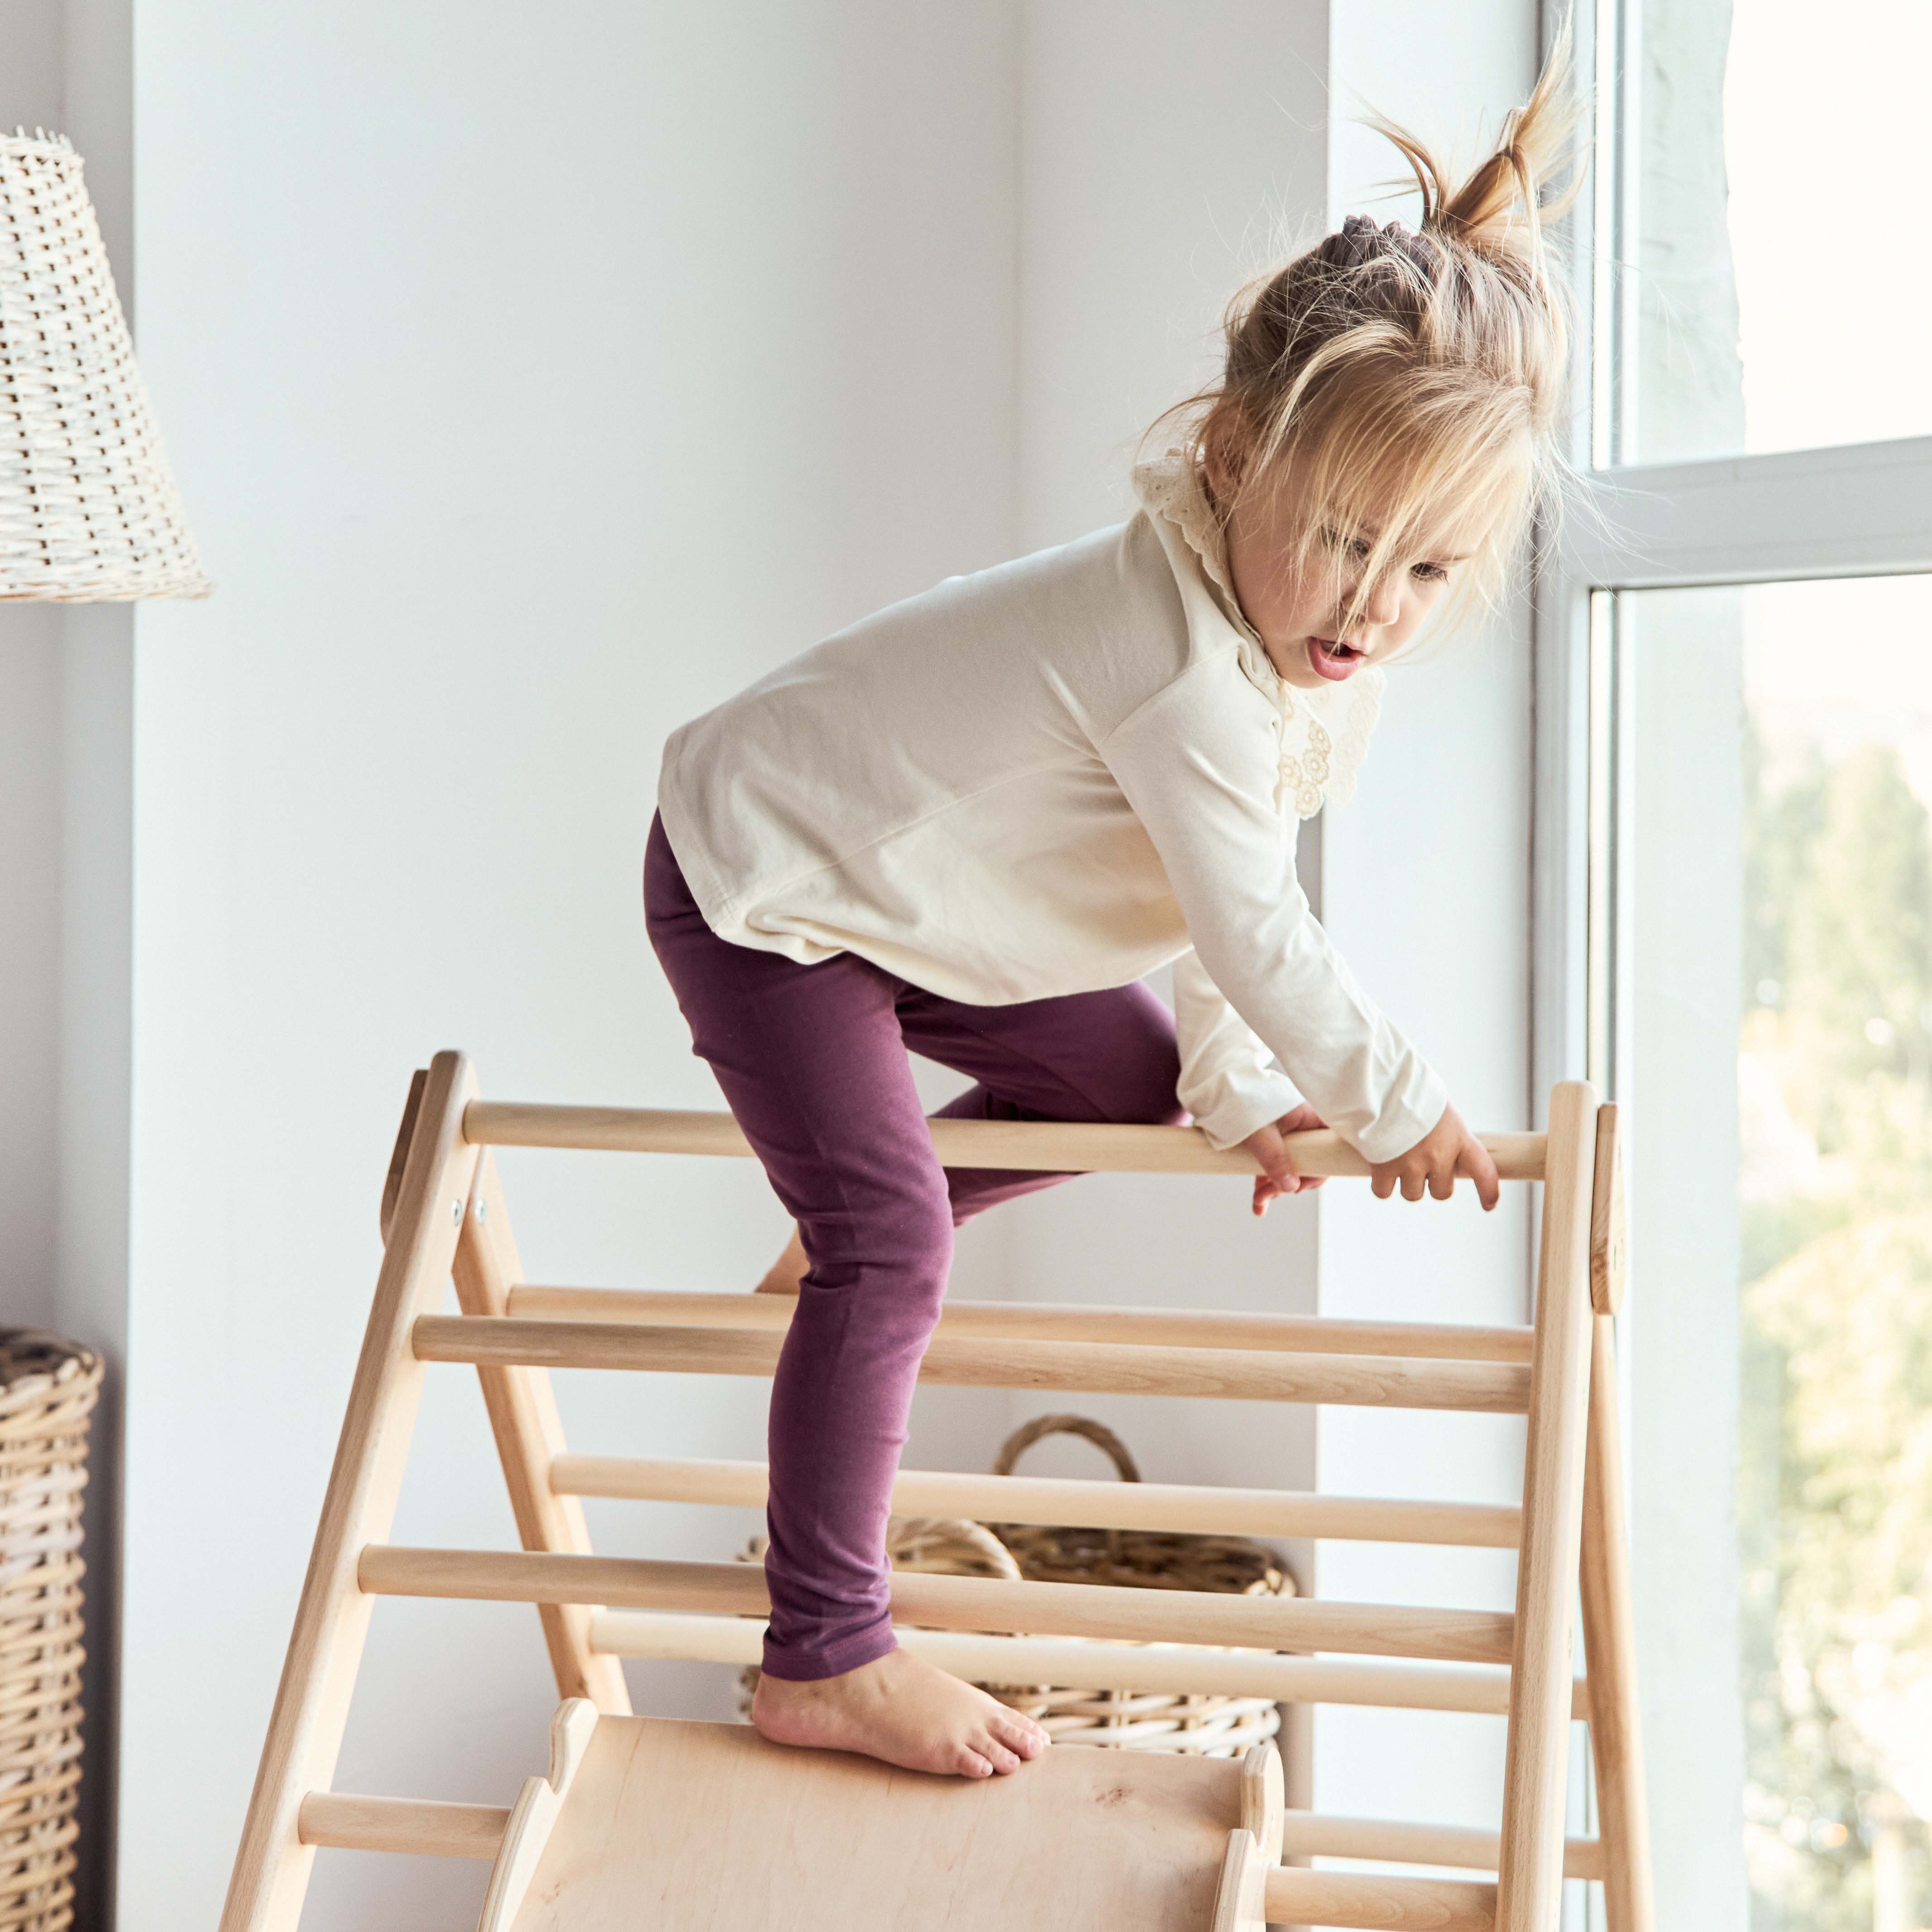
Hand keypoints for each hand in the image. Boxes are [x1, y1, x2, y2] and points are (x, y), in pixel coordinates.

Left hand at [1241, 1104, 1329, 1216]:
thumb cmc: (1241, 1101)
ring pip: (1287, 1167)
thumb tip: (1291, 1187)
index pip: (1326, 1150)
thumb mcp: (1260, 1134)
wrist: (1216, 1088)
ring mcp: (1284, 1135)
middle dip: (1288, 1184)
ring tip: (1259, 1201)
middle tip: (1271, 1195)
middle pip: (1305, 1163)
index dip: (1317, 1173)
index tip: (1299, 1187)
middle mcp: (1300, 1127)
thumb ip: (1276, 1160)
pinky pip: (1272, 1165)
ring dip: (1273, 1187)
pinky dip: (1265, 1183)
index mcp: (1307, 1118)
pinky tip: (1258, 1202)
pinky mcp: (1268, 1141)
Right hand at [1368, 1102, 1499, 1211]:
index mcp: (1459, 1138)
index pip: (1484, 1171)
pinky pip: (1383, 1192)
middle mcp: (1439, 1156)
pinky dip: (1381, 1184)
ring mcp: (1412, 1164)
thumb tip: (1440, 1148)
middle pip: (1442, 1192)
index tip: (1489, 1205)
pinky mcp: (1384, 1168)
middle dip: (1431, 1181)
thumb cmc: (1411, 1090)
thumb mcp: (1440, 1108)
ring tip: (1395, 1160)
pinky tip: (1378, 1168)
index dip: (1488, 1192)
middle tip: (1419, 1163)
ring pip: (1413, 1194)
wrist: (1382, 1083)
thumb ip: (1445, 1132)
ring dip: (1405, 1183)